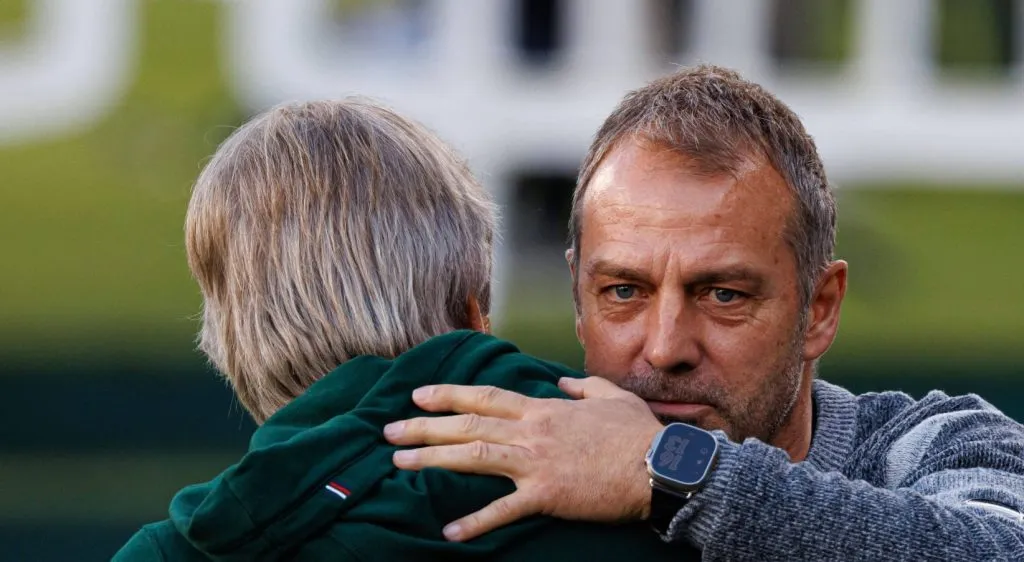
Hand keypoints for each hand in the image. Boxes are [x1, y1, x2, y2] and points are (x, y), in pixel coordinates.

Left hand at [383, 376, 663, 541]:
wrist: (658, 466)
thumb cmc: (637, 433)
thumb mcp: (610, 397)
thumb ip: (583, 387)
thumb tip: (564, 381)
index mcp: (543, 408)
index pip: (485, 397)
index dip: (448, 394)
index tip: (418, 396)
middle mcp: (531, 431)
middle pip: (467, 424)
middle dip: (423, 427)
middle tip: (390, 432)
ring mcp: (535, 462)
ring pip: (473, 455)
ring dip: (432, 460)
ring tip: (399, 464)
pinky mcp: (546, 494)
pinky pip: (503, 510)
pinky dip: (476, 522)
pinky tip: (450, 532)